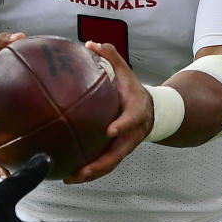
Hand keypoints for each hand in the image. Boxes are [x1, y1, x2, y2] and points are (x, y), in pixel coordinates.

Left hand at [65, 41, 152, 183]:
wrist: (153, 111)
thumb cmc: (133, 90)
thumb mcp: (126, 72)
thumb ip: (111, 57)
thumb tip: (90, 43)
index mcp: (136, 113)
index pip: (130, 121)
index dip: (122, 126)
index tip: (110, 130)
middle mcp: (131, 134)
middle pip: (118, 154)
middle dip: (100, 164)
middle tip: (82, 169)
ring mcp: (125, 146)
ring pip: (109, 165)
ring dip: (91, 174)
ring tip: (69, 178)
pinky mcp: (116, 153)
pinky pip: (103, 165)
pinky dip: (87, 173)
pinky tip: (68, 175)